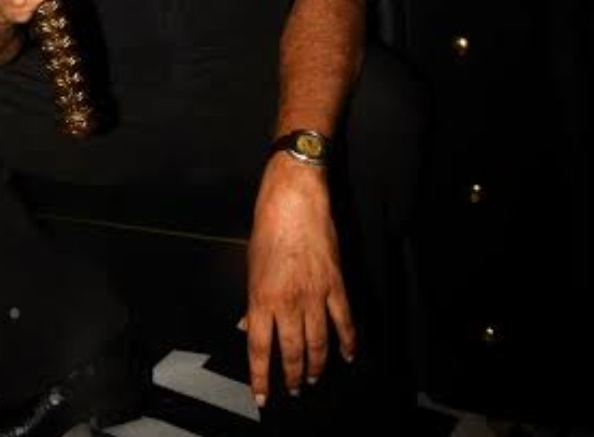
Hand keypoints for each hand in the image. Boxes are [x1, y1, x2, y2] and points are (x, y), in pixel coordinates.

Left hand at [242, 155, 355, 405]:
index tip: (263, 395)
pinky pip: (344, 321)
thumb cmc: (267, 226)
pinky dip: (347, 341)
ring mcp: (315, 294)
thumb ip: (250, 299)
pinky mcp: (336, 284)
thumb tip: (246, 325)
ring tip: (314, 378)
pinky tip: (347, 355)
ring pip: (318, 343)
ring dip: (316, 365)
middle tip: (294, 388)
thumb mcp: (249, 263)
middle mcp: (288, 302)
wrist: (294, 198)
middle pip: (291, 351)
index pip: (259, 348)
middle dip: (292, 376)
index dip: (260, 377)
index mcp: (261, 297)